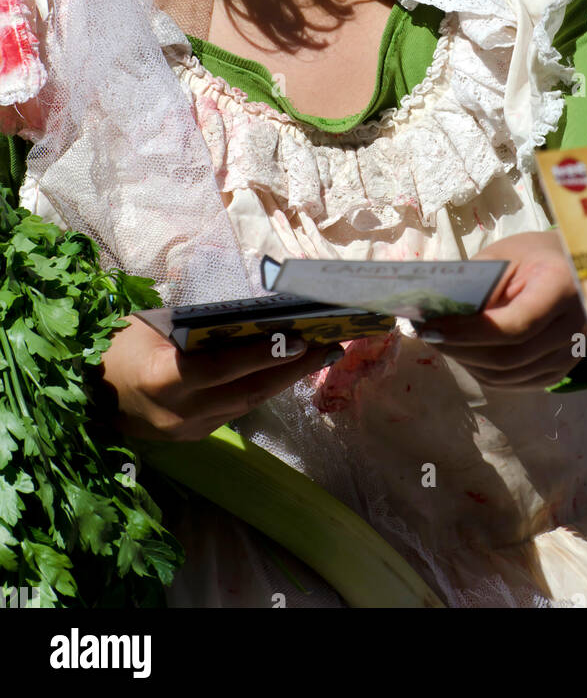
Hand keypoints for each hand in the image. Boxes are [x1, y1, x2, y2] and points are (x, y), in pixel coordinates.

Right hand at [99, 315, 330, 440]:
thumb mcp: (152, 324)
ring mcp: (187, 431)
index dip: (262, 354)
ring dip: (285, 379)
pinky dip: (261, 388)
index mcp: (162, 380)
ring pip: (247, 403)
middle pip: (247, 391)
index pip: (222, 367)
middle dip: (292, 368)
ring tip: (319, 353)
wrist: (87, 394)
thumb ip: (197, 327)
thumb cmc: (118, 346)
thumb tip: (253, 317)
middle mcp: (178, 413)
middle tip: (330, 344)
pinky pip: (236, 410)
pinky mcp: (194, 437)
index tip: (299, 338)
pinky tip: (285, 369)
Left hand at [418, 229, 586, 391]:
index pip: (515, 325)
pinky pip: (514, 382)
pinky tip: (463, 353)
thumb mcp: (505, 255)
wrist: (576, 267)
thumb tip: (436, 313)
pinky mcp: (560, 371)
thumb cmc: (534, 256)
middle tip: (427, 334)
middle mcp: (574, 327)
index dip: (469, 332)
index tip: (431, 327)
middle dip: (460, 349)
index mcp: (563, 288)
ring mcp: (570, 355)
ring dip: (466, 362)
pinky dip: (483, 371)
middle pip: (508, 357)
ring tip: (440, 342)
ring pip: (508, 375)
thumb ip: (477, 284)